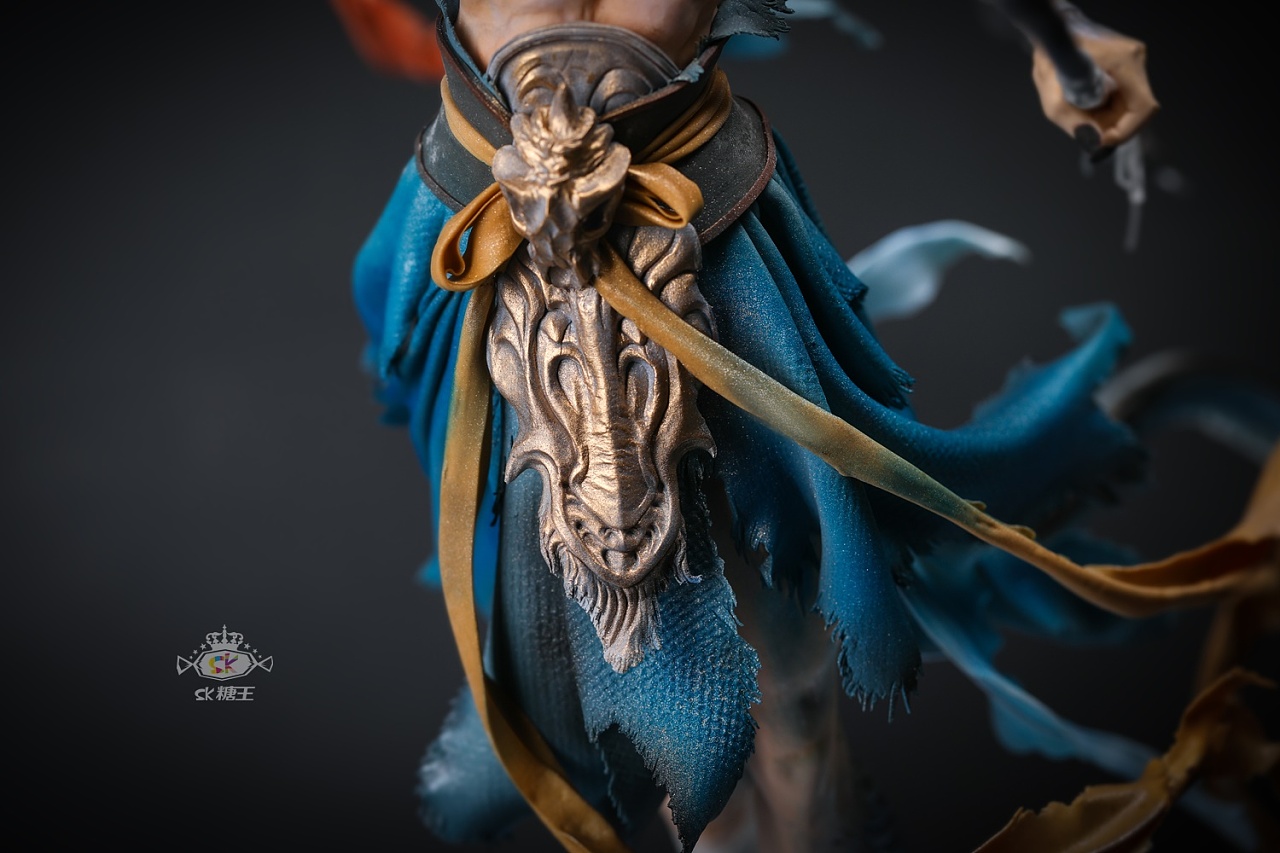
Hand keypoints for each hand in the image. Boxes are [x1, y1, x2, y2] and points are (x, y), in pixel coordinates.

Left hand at [1032, 31, 1157, 157]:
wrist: (1053, 41)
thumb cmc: (1051, 61)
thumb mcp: (1052, 98)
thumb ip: (1073, 121)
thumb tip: (1094, 140)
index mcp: (1123, 61)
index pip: (1143, 106)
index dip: (1127, 130)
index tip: (1104, 140)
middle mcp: (1135, 60)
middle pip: (1137, 109)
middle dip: (1113, 126)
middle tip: (1088, 129)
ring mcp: (1133, 64)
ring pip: (1131, 107)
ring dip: (1108, 119)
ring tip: (1083, 113)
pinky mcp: (1128, 69)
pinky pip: (1124, 100)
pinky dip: (1107, 111)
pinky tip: (1089, 106)